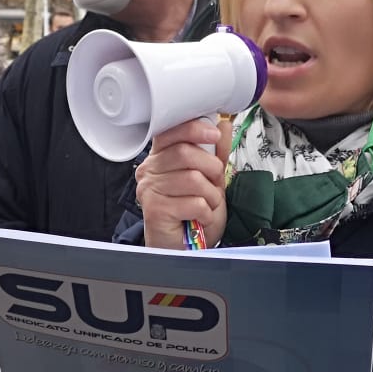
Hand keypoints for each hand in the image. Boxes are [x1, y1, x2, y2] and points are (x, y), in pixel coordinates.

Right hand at [135, 117, 230, 248]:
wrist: (184, 247)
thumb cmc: (193, 212)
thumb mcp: (210, 178)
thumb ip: (216, 152)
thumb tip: (223, 124)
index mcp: (160, 157)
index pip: (171, 131)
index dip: (194, 129)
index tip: (214, 135)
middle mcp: (149, 170)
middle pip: (184, 152)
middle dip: (211, 168)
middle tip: (215, 183)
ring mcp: (149, 190)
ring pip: (192, 178)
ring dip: (211, 195)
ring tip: (207, 205)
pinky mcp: (155, 209)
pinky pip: (193, 202)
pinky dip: (206, 212)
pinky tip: (200, 218)